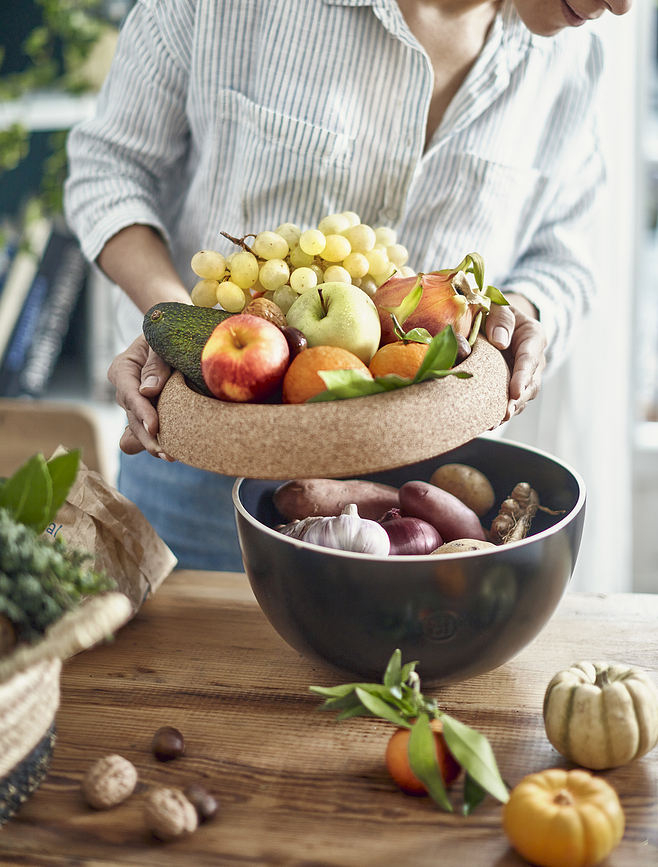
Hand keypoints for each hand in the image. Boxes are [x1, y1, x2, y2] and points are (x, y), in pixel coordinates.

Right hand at [107, 334, 174, 458]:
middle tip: (167, 453)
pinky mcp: (146, 412)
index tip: (155, 427)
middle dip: (148, 437)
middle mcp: (125, 390)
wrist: (171, 337)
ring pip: (136, 429)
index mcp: (123, 370)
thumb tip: (148, 390)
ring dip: (151, 444)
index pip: (130, 394)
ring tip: (171, 456)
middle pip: (132, 417)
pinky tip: (169, 453)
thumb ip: (156, 363)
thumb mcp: (159, 342)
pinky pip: (143, 432)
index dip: (142, 412)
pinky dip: (152, 442)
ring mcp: (135, 404)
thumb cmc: (166, 335)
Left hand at [485, 296, 546, 421]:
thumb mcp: (499, 305)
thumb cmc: (497, 310)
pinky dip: (499, 412)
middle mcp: (532, 360)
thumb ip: (501, 318)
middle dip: (518, 400)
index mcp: (533, 338)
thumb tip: (500, 341)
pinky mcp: (512, 385)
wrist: (497, 319)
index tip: (515, 392)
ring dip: (509, 410)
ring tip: (493, 423)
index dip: (523, 377)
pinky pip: (509, 400)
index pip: (530, 359)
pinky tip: (487, 423)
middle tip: (505, 414)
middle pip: (530, 384)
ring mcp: (524, 375)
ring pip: (522, 396)